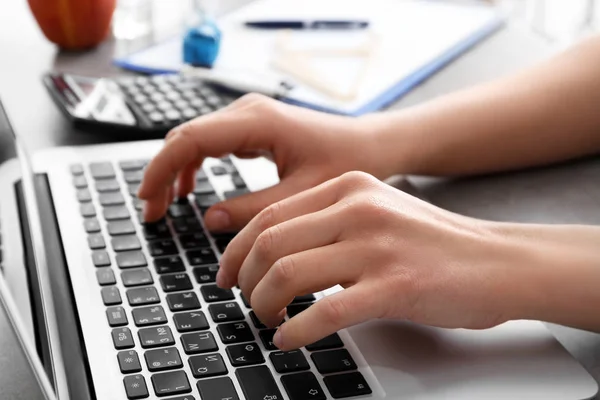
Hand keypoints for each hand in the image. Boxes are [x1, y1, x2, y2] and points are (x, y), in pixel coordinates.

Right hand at [138, 94, 387, 229]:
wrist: (371, 144)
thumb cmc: (348, 162)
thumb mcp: (301, 195)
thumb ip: (254, 210)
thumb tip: (210, 221)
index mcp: (258, 121)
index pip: (190, 139)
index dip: (161, 169)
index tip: (148, 199)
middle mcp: (248, 112)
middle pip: (186, 137)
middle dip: (163, 173)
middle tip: (153, 213)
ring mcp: (250, 116)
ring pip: (195, 139)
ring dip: (176, 170)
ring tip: (165, 205)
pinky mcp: (254, 126)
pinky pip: (211, 142)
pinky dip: (194, 165)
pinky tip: (190, 190)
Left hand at [217, 171, 536, 350]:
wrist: (497, 262)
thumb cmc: (433, 243)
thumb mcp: (376, 212)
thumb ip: (327, 222)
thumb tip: (271, 253)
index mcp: (348, 188)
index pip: (269, 216)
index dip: (237, 251)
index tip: (227, 275)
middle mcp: (358, 209)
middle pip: (269, 243)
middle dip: (243, 280)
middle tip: (244, 301)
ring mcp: (376, 247)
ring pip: (288, 275)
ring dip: (262, 305)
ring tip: (267, 320)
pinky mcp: (395, 286)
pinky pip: (324, 312)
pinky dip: (295, 331)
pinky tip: (288, 340)